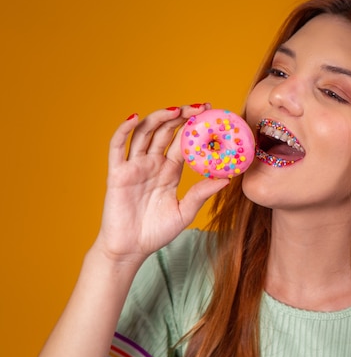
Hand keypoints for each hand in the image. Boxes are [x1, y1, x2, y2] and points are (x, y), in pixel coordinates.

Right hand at [95, 104, 229, 264]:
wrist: (131, 250)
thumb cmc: (156, 232)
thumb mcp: (185, 212)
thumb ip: (201, 194)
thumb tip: (227, 178)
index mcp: (169, 170)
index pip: (183, 141)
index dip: (195, 127)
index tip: (211, 114)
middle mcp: (152, 163)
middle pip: (166, 131)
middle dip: (182, 116)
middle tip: (199, 107)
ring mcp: (134, 166)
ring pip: (144, 133)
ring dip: (158, 118)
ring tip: (176, 109)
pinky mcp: (117, 173)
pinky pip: (117, 148)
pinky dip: (123, 130)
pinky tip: (134, 117)